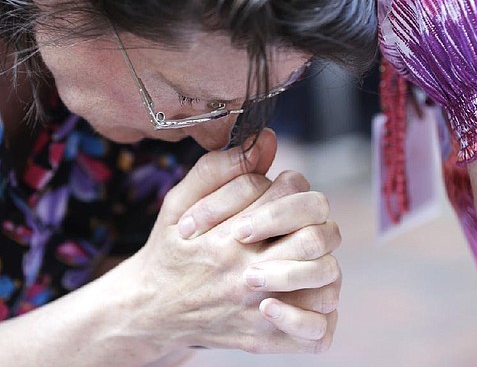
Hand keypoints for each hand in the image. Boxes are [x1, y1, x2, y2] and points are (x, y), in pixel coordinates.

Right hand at [129, 129, 340, 353]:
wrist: (151, 309)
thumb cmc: (170, 249)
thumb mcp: (178, 202)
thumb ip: (217, 169)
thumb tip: (264, 140)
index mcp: (227, 236)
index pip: (289, 193)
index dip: (290, 183)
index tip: (276, 190)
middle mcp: (247, 273)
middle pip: (315, 235)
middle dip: (312, 217)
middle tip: (296, 218)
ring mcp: (259, 309)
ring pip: (325, 278)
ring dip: (321, 257)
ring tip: (298, 249)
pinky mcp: (265, 338)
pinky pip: (316, 329)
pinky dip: (318, 309)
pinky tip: (299, 290)